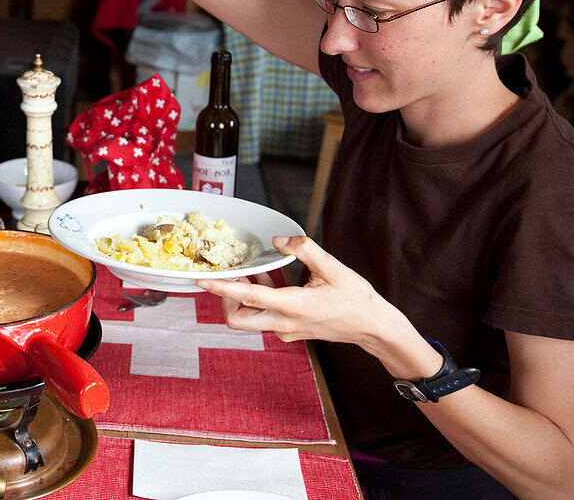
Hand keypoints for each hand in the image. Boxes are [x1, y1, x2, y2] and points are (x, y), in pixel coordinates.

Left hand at [196, 235, 397, 346]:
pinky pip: (263, 317)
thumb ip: (304, 250)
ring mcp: (285, 331)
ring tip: (254, 269)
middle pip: (237, 319)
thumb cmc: (356, 299)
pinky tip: (271, 278)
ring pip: (249, 318)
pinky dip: (261, 298)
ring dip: (244, 296)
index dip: (221, 288)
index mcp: (293, 307)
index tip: (201, 280)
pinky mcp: (288, 332)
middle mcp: (283, 323)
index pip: (247, 298)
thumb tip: (279, 241)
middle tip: (230, 274)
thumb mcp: (334, 268)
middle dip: (225, 297)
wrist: (372, 328)